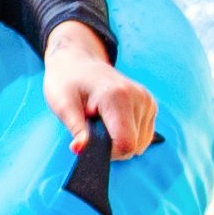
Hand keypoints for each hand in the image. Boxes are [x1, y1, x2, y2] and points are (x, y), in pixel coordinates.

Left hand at [43, 24, 156, 160]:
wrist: (77, 62)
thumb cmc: (66, 82)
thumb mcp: (63, 105)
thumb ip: (76, 129)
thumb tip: (80, 150)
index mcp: (117, 96)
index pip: (126, 144)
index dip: (108, 153)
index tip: (91, 142)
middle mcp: (138, 97)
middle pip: (135, 146)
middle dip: (112, 147)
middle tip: (93, 127)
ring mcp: (147, 100)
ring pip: (141, 143)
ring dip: (120, 140)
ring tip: (102, 120)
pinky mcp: (150, 104)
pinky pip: (144, 135)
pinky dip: (128, 134)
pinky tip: (113, 119)